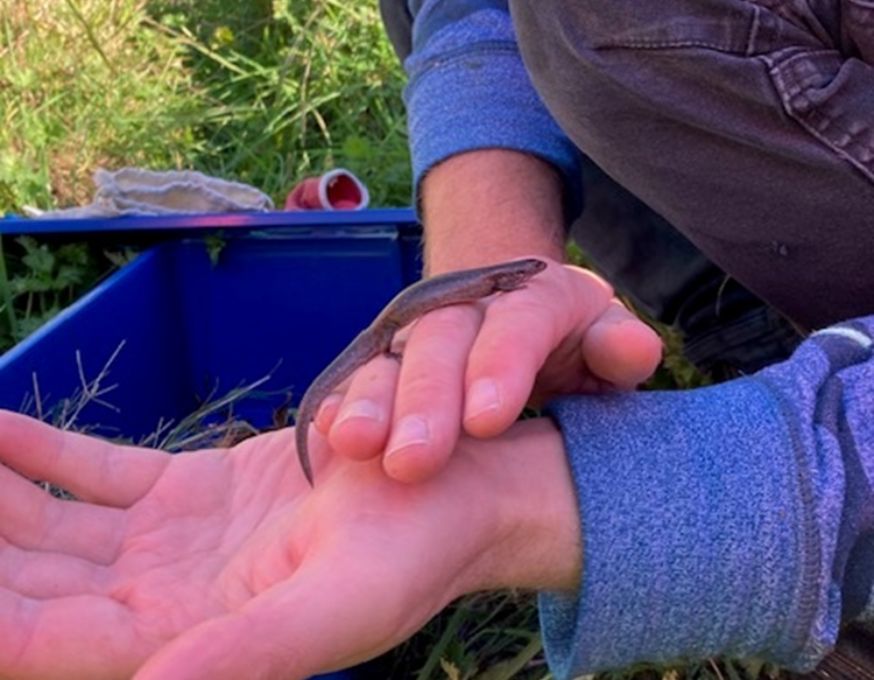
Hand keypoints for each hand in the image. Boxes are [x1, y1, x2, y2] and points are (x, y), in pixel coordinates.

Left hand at [0, 410, 577, 679]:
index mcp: (183, 644)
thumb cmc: (406, 560)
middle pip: (29, 581)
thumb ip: (242, 656)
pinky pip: (91, 469)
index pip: (48, 642)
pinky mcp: (181, 490)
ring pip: (46, 522)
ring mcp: (162, 543)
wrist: (444, 494)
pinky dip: (38, 449)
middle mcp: (156, 602)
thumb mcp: (334, 610)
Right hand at [315, 256, 661, 482]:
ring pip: (391, 353)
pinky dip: (341, 400)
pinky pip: (358, 371)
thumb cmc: (569, 342)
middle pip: (443, 338)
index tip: (486, 421)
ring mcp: (421, 326)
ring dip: (370, 400)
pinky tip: (325, 437)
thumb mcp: (603, 341)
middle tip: (413, 462)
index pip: (518, 321)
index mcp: (536, 295)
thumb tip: (633, 350)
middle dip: (425, 396)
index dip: (499, 364)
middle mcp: (470, 303)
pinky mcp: (386, 354)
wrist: (511, 313)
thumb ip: (618, 349)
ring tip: (353, 446)